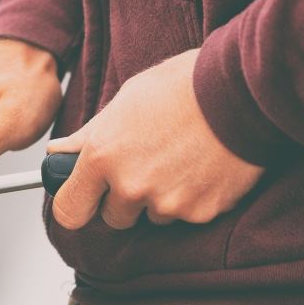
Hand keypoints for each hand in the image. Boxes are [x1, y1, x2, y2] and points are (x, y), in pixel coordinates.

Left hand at [48, 48, 263, 229]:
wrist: (244, 90)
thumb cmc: (183, 86)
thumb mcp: (126, 100)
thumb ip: (90, 135)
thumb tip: (60, 151)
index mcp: (102, 157)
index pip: (69, 211)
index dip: (77, 205)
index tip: (85, 199)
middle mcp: (131, 186)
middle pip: (113, 218)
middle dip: (123, 200)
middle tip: (146, 165)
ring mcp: (168, 203)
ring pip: (152, 217)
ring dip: (159, 199)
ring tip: (180, 159)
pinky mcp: (201, 212)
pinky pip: (186, 216)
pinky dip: (192, 198)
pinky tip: (202, 166)